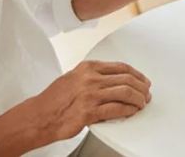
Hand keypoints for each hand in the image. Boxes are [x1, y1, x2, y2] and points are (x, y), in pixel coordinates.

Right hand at [30, 61, 151, 143]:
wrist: (37, 117)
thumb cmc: (54, 100)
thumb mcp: (74, 77)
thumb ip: (93, 75)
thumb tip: (116, 79)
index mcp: (88, 67)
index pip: (122, 67)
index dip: (137, 74)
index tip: (143, 81)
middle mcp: (90, 78)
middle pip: (127, 79)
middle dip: (142, 87)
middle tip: (146, 94)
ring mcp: (90, 94)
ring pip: (126, 92)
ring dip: (138, 99)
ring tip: (142, 103)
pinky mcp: (88, 111)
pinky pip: (116, 109)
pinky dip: (128, 110)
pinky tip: (131, 111)